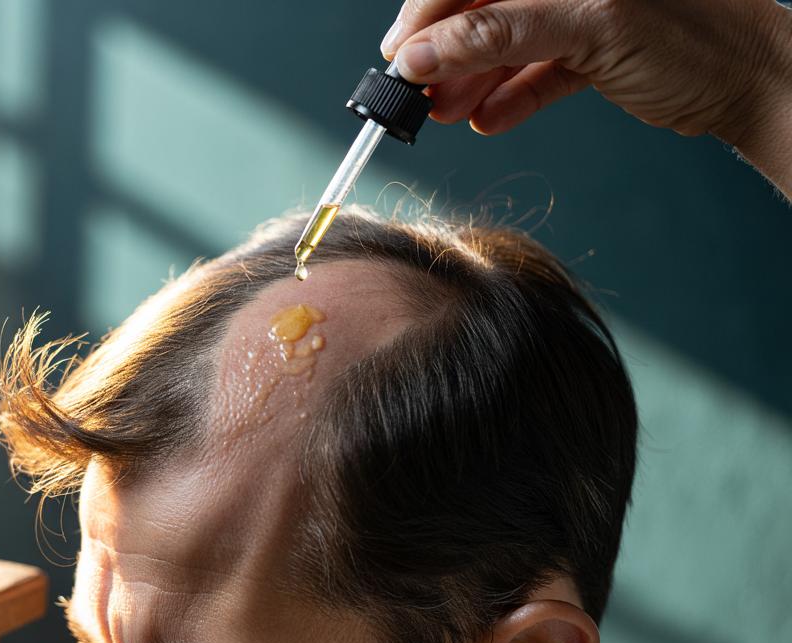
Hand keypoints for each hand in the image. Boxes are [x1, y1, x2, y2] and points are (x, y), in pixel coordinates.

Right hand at [380, 0, 791, 194]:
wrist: (757, 85)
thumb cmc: (696, 39)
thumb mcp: (591, 25)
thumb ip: (501, 33)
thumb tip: (423, 54)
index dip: (429, 11)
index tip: (399, 55)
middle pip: (482, 7)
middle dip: (445, 51)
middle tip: (415, 92)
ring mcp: (582, 11)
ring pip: (504, 42)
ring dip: (469, 81)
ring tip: (446, 115)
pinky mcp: (594, 49)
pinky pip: (534, 70)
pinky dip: (508, 97)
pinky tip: (487, 119)